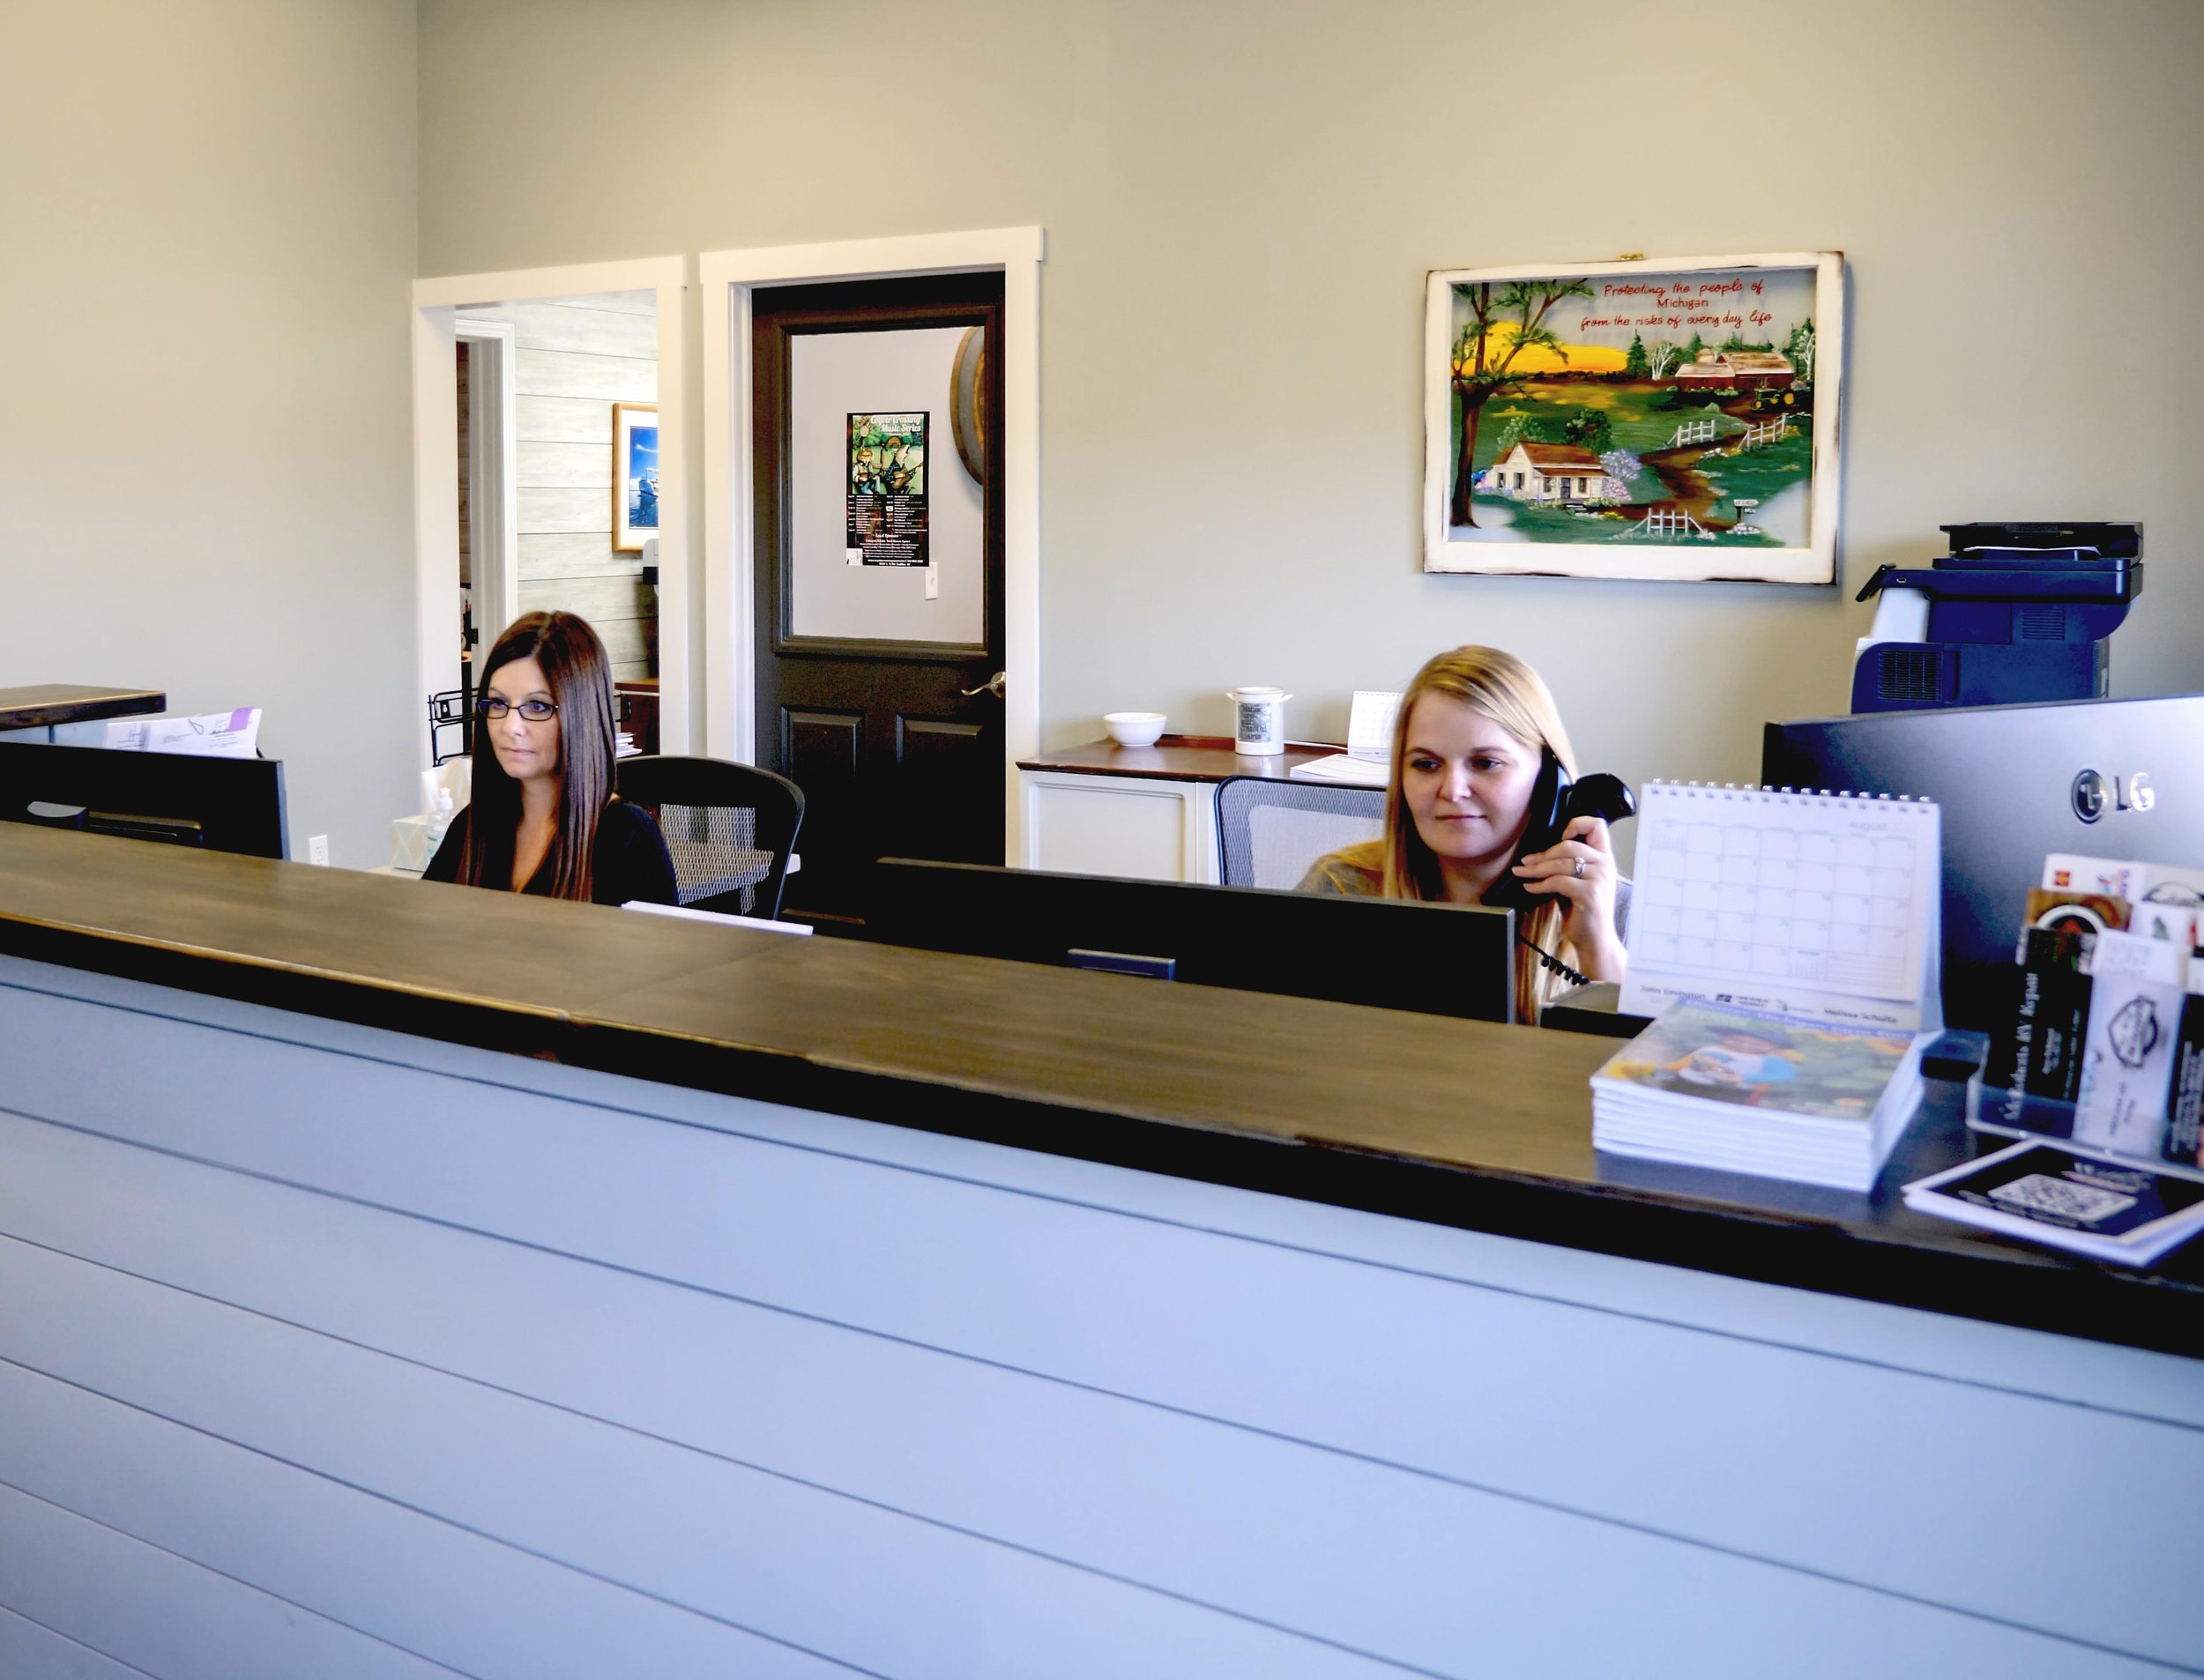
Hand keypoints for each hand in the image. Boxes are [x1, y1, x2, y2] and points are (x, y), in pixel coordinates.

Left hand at [1510, 815, 1626, 981]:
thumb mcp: (1577, 882)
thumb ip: (1567, 865)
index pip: (1597, 825)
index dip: (1577, 824)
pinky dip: (1539, 884)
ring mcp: (1599, 879)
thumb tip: (1537, 854)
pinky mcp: (1590, 894)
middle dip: (1542, 854)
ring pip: (1561, 863)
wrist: (1595, 940)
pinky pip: (1558, 881)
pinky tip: (1530, 888)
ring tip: (1522, 874)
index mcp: (1604, 858)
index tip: (1559, 836)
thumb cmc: (1583, 911)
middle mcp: (1605, 865)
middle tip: (1524, 863)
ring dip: (1536, 869)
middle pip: (1569, 845)